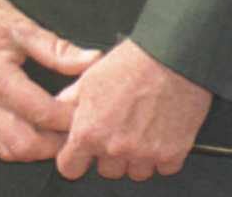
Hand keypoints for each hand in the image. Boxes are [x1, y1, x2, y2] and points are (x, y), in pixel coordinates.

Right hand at [0, 0, 98, 162]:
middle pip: (25, 144)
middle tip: (73, 129)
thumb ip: (58, 50)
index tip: (87, 111)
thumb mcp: (21, 26)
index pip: (43, 113)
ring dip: (34, 149)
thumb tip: (91, 61)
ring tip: (53, 133)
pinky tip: (27, 133)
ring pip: (6, 151)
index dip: (70, 117)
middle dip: (55, 143)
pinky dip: (12, 147)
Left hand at [55, 38, 212, 180]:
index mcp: (89, 131)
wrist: (173, 59)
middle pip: (106, 170)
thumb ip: (70, 102)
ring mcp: (144, 155)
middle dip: (108, 154)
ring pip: (135, 172)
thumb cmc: (132, 64)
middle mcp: (115, 148)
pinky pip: (163, 168)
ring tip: (140, 128)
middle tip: (117, 130)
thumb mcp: (89, 78)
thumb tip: (59, 111)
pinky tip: (159, 132)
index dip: (73, 158)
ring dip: (136, 157)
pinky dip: (162, 155)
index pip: (70, 167)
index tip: (80, 151)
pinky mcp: (172, 155)